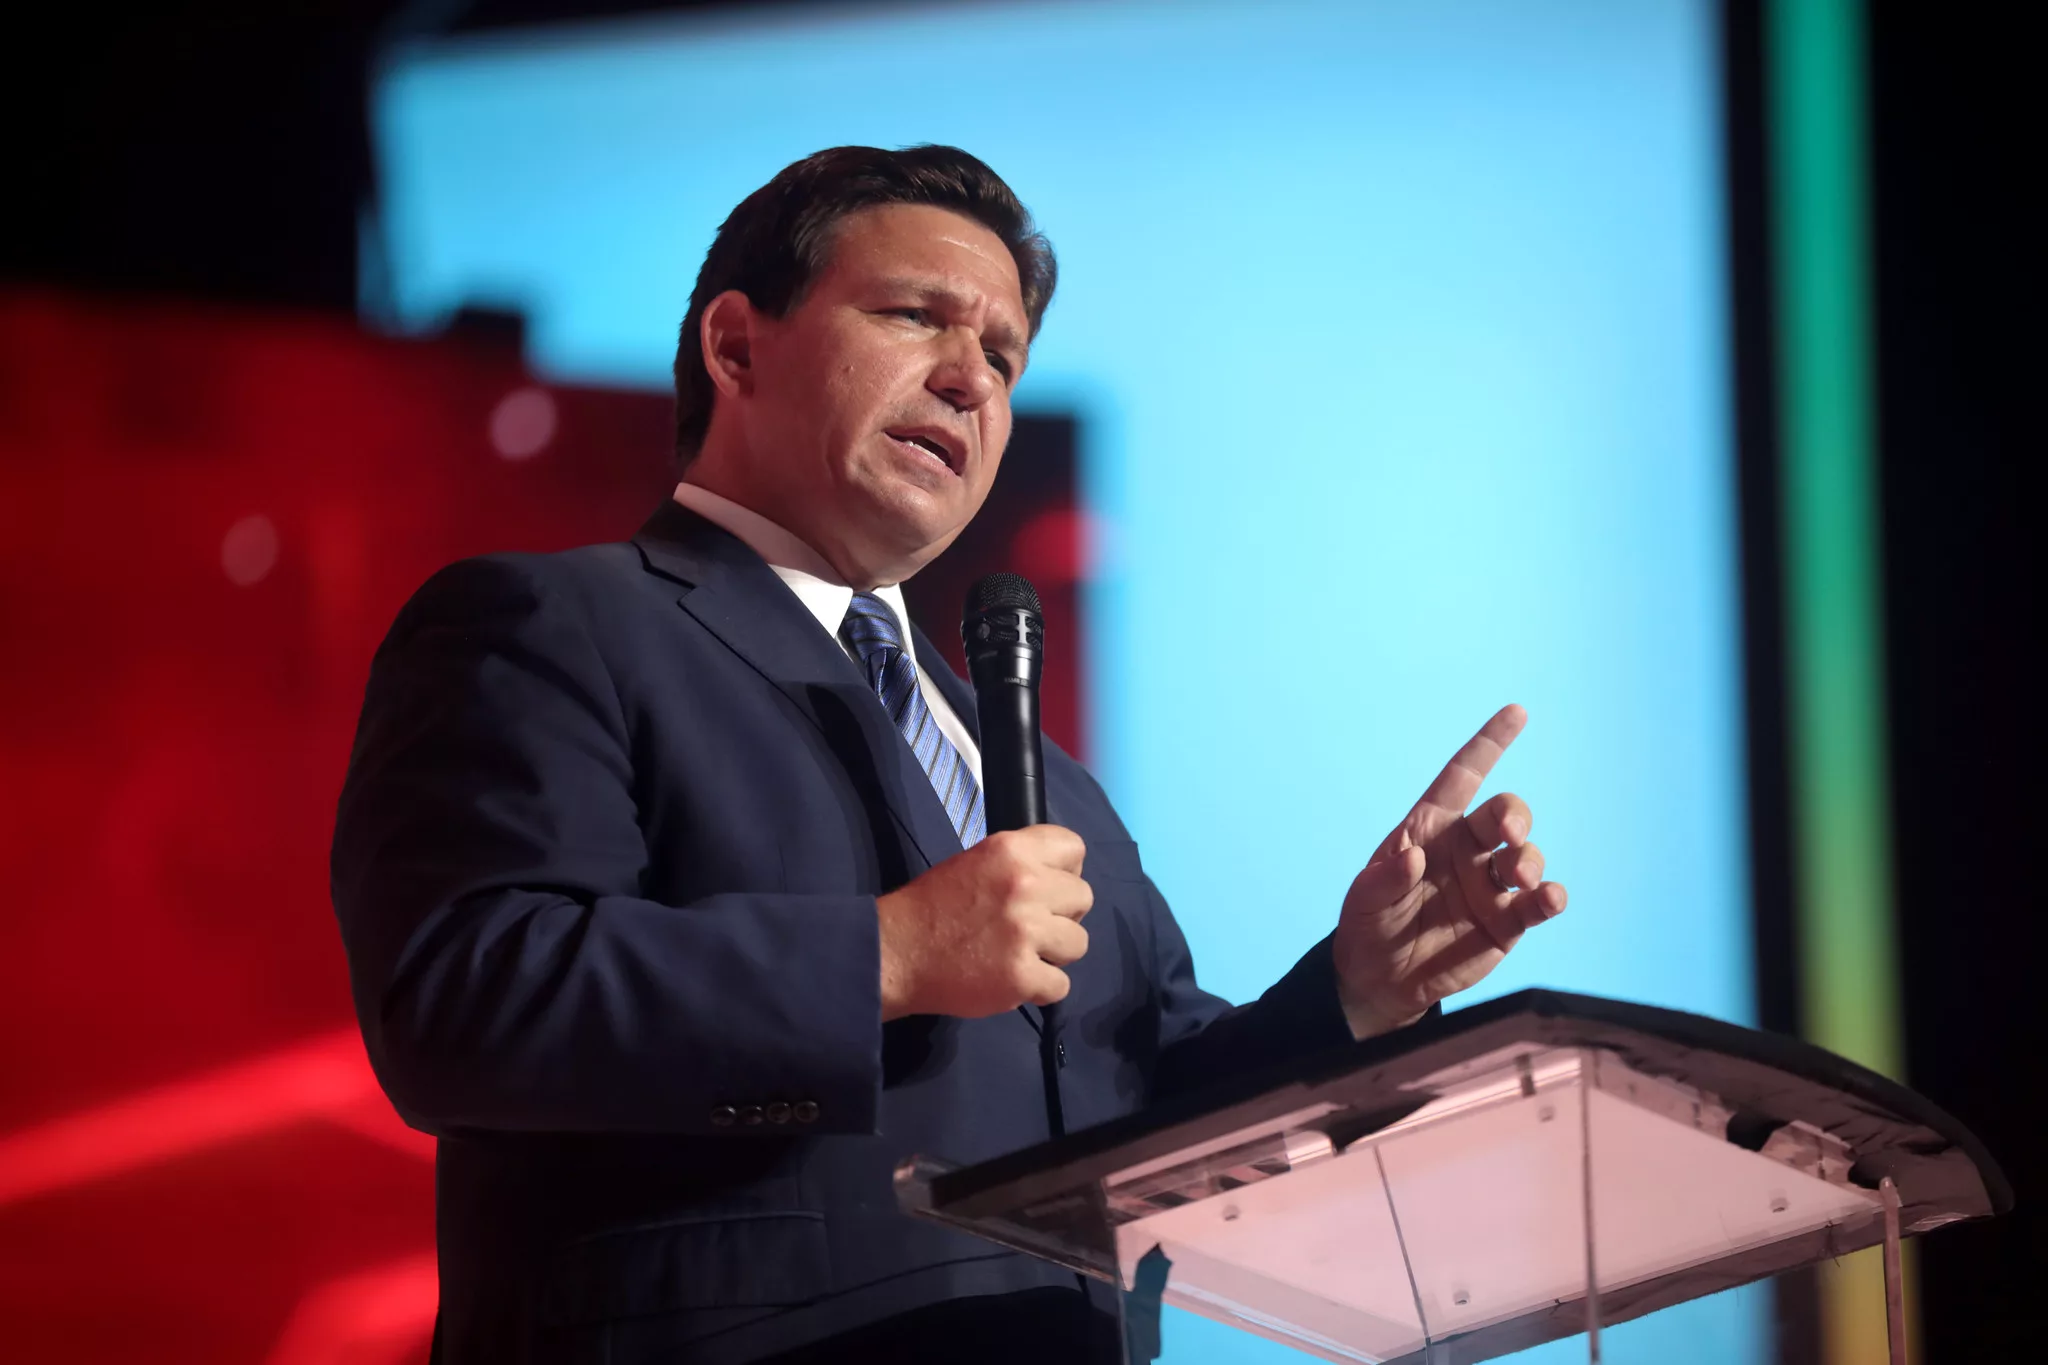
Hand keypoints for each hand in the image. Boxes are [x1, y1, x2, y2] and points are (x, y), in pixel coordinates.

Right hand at [876, 825, 1092, 1020]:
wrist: (896, 953)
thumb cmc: (932, 907)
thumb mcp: (975, 862)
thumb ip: (1019, 865)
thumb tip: (1057, 879)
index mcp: (1012, 851)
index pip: (1074, 848)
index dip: (1066, 871)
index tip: (1050, 888)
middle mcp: (1025, 885)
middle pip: (1084, 898)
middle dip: (1062, 914)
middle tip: (1033, 926)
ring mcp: (1025, 932)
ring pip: (1079, 943)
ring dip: (1054, 953)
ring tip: (1021, 954)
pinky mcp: (1021, 976)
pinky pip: (1060, 985)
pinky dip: (1039, 988)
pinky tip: (1013, 980)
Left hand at [1332, 704, 1566, 1037]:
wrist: (1379, 980)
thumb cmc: (1369, 923)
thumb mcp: (1365, 900)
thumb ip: (1386, 878)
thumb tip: (1414, 856)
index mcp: (1430, 829)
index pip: (1463, 777)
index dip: (1489, 745)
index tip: (1516, 713)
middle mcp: (1467, 850)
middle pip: (1504, 815)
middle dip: (1514, 817)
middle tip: (1509, 836)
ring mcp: (1490, 885)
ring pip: (1526, 857)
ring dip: (1530, 861)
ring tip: (1520, 879)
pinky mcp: (1506, 923)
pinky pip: (1537, 904)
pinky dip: (1551, 898)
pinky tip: (1550, 898)